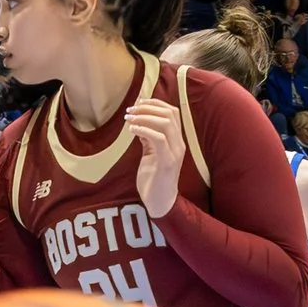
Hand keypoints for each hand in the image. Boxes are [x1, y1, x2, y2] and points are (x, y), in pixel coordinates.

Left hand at [124, 98, 185, 216]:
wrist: (159, 203)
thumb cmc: (153, 180)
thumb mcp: (150, 154)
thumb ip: (148, 139)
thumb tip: (139, 122)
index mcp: (176, 141)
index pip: (172, 112)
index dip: (155, 103)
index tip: (138, 103)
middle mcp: (179, 144)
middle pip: (169, 113)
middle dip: (147, 107)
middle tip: (130, 110)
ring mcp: (175, 153)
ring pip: (165, 123)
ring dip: (144, 117)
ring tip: (128, 118)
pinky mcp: (167, 162)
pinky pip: (158, 138)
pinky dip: (143, 129)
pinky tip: (131, 130)